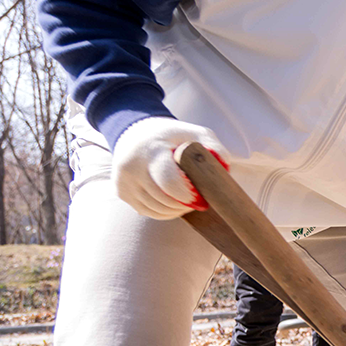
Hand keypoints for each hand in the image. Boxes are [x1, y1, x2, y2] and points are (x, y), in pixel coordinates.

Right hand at [112, 116, 226, 219]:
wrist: (135, 133)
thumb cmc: (172, 136)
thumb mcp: (196, 134)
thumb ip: (214, 148)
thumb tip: (224, 169)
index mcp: (152, 151)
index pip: (169, 183)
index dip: (188, 196)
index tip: (202, 200)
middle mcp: (132, 167)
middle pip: (164, 200)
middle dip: (185, 205)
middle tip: (199, 202)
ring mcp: (124, 181)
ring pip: (156, 209)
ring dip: (175, 211)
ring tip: (188, 202)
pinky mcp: (121, 192)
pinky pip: (147, 211)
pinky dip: (163, 212)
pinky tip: (174, 203)